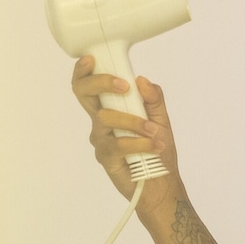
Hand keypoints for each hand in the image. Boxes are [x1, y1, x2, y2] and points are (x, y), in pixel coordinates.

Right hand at [70, 56, 182, 204]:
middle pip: (84, 94)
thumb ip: (153, 98)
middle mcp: (100, 120)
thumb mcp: (161, 118)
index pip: (89, 85)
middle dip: (100, 83)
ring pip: (106, 118)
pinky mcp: (105, 157)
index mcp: (110, 107)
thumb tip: (141, 80)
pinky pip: (117, 144)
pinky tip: (153, 146)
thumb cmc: (157, 149)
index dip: (83, 71)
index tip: (91, 60)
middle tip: (123, 86)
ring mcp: (100, 138)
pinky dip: (139, 143)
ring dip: (134, 122)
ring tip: (155, 132)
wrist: (161, 183)